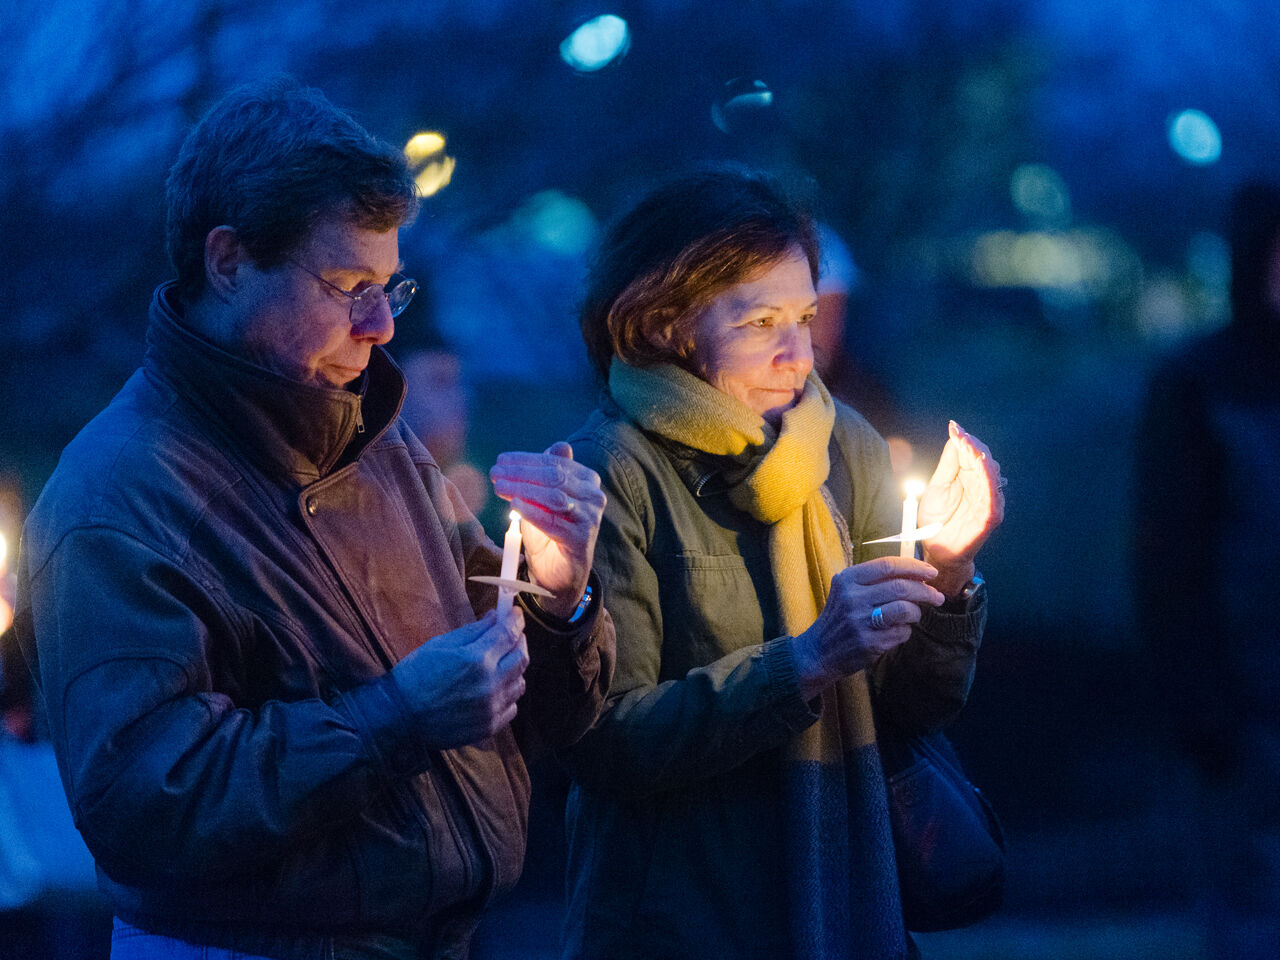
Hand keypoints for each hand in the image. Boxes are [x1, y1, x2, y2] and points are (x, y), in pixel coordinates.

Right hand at [391, 607, 527, 748]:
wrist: (399, 717)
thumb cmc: (415, 676)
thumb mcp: (440, 644)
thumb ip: (473, 631)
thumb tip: (494, 617)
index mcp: (476, 660)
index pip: (508, 634)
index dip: (515, 620)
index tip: (515, 613)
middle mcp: (489, 684)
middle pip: (521, 658)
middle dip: (519, 641)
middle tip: (511, 635)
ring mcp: (491, 708)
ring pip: (520, 683)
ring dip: (514, 669)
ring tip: (501, 662)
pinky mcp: (489, 726)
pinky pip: (511, 707)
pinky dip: (507, 694)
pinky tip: (495, 688)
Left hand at [489, 442, 605, 618]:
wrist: (560, 573)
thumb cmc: (551, 531)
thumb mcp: (546, 499)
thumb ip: (549, 474)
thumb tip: (559, 445)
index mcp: (586, 481)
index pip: (555, 463)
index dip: (526, 460)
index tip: (501, 460)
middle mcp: (593, 496)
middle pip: (555, 477)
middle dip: (521, 473)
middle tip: (495, 472)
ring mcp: (590, 518)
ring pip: (554, 497)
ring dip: (523, 489)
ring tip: (500, 486)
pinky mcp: (582, 539)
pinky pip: (553, 522)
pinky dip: (532, 512)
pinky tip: (514, 505)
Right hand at [792, 557, 944, 699]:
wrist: (818, 652)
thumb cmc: (839, 618)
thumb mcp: (847, 591)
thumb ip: (875, 581)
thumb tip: (916, 575)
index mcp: (847, 579)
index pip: (887, 566)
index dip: (914, 567)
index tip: (932, 573)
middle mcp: (852, 598)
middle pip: (901, 587)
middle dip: (926, 591)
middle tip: (937, 597)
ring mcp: (860, 621)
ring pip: (905, 610)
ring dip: (917, 612)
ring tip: (915, 616)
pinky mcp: (868, 643)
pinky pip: (901, 633)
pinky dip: (905, 631)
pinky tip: (896, 632)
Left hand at [919, 421, 1004, 597]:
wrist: (938, 549)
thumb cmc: (937, 519)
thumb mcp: (937, 486)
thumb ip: (949, 463)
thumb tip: (955, 434)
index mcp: (969, 477)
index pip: (972, 452)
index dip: (965, 439)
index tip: (955, 428)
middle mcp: (982, 486)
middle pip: (985, 460)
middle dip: (974, 446)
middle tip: (961, 435)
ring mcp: (988, 501)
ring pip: (991, 476)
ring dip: (982, 460)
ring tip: (971, 447)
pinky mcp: (990, 517)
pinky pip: (993, 499)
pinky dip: (989, 485)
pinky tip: (984, 471)